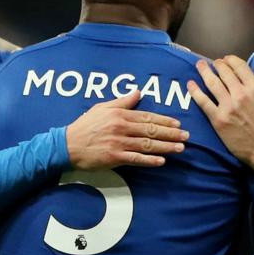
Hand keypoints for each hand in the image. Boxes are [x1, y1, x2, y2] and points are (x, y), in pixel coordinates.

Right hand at [67, 90, 187, 168]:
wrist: (67, 144)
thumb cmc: (85, 125)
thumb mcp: (102, 107)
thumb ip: (122, 101)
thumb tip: (138, 93)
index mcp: (120, 114)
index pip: (147, 117)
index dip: (164, 121)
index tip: (178, 124)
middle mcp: (121, 127)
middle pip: (151, 131)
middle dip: (171, 134)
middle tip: (186, 137)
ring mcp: (118, 143)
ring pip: (147, 144)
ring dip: (165, 147)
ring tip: (180, 148)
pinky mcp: (114, 157)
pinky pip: (136, 159)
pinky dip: (149, 160)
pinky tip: (161, 161)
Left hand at [187, 56, 253, 167]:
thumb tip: (252, 75)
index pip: (239, 66)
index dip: (230, 60)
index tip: (226, 59)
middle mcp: (240, 94)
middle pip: (224, 72)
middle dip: (217, 64)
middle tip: (213, 63)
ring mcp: (227, 106)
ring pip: (212, 83)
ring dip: (204, 71)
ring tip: (199, 65)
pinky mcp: (218, 119)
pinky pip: (203, 102)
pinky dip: (195, 91)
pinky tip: (190, 84)